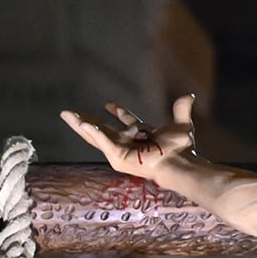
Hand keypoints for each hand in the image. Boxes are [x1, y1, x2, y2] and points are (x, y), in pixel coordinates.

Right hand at [64, 93, 199, 182]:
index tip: (108, 104)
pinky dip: (92, 132)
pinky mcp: (117, 157)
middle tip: (69, 112)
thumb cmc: (181, 149)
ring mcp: (120, 152)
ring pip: (95, 136)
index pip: (125, 122)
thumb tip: (189, 96)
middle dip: (85, 120)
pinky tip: (82, 123)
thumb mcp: (181, 126)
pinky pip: (102, 142)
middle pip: (102, 130)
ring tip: (67, 115)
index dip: (118, 112)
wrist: (179, 161)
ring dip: (81, 124)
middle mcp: (127, 145)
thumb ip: (182, 110)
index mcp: (140, 136)